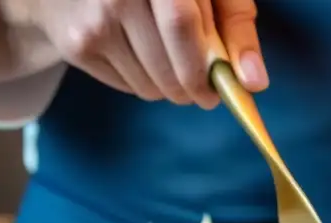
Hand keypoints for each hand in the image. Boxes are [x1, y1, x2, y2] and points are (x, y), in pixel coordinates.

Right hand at [9, 0, 266, 108]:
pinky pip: (128, 87)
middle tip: (202, 88)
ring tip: (170, 60)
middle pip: (166, 67)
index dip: (203, 66)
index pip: (181, 25)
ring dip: (170, 88)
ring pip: (149, 86)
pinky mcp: (76, 46)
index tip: (217, 92)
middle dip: (191, 89)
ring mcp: (92, 22)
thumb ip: (236, 26)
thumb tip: (255, 82)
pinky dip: (145, 82)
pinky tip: (141, 53)